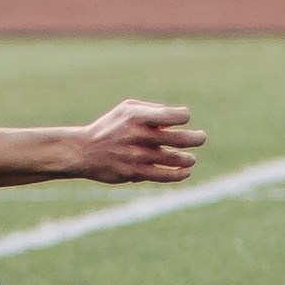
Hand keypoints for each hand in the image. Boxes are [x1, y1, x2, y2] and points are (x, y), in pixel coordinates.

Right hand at [75, 99, 206, 183]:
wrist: (83, 151)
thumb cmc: (109, 127)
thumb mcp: (126, 109)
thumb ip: (152, 110)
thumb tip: (175, 118)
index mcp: (138, 117)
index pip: (174, 115)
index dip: (183, 116)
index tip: (182, 119)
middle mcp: (138, 136)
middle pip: (179, 139)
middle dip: (196, 138)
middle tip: (201, 138)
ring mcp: (137, 156)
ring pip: (174, 159)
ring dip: (188, 159)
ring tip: (190, 159)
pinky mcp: (134, 173)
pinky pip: (163, 176)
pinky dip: (179, 174)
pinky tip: (185, 172)